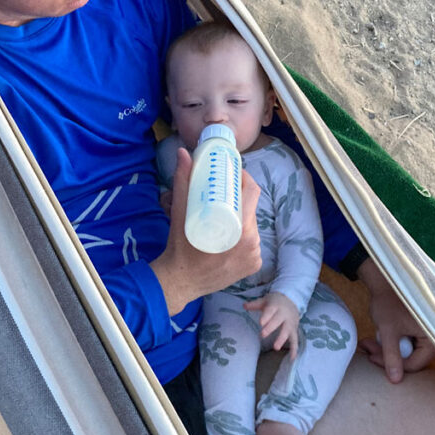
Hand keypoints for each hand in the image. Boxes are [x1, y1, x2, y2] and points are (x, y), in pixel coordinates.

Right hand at [150, 148, 261, 314]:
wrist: (181, 281)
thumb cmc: (180, 246)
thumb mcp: (181, 213)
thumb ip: (183, 182)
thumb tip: (183, 153)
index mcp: (241, 228)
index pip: (252, 192)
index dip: (245, 178)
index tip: (233, 173)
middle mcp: (252, 242)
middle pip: (251, 209)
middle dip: (240, 198)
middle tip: (223, 194)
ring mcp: (254, 256)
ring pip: (252, 226)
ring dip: (242, 217)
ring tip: (224, 213)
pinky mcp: (253, 266)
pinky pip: (252, 244)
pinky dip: (244, 237)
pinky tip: (231, 234)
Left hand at [244, 292, 299, 359]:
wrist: (292, 300)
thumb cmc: (275, 302)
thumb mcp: (265, 300)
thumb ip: (255, 304)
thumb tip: (244, 306)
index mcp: (275, 306)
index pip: (270, 311)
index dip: (266, 316)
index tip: (261, 323)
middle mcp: (284, 314)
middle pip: (278, 321)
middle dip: (271, 328)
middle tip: (262, 335)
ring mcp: (290, 323)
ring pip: (287, 331)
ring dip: (282, 339)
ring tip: (275, 348)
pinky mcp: (294, 330)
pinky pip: (295, 339)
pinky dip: (294, 348)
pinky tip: (292, 358)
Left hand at [357, 257, 434, 382]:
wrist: (384, 281)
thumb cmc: (389, 302)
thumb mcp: (388, 330)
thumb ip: (392, 355)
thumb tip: (396, 381)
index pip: (416, 364)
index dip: (393, 365)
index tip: (372, 357)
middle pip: (411, 359)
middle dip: (386, 356)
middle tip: (367, 350)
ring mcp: (427, 333)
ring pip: (405, 352)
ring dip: (385, 350)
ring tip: (368, 343)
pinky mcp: (418, 330)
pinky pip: (405, 343)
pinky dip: (390, 342)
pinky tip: (376, 337)